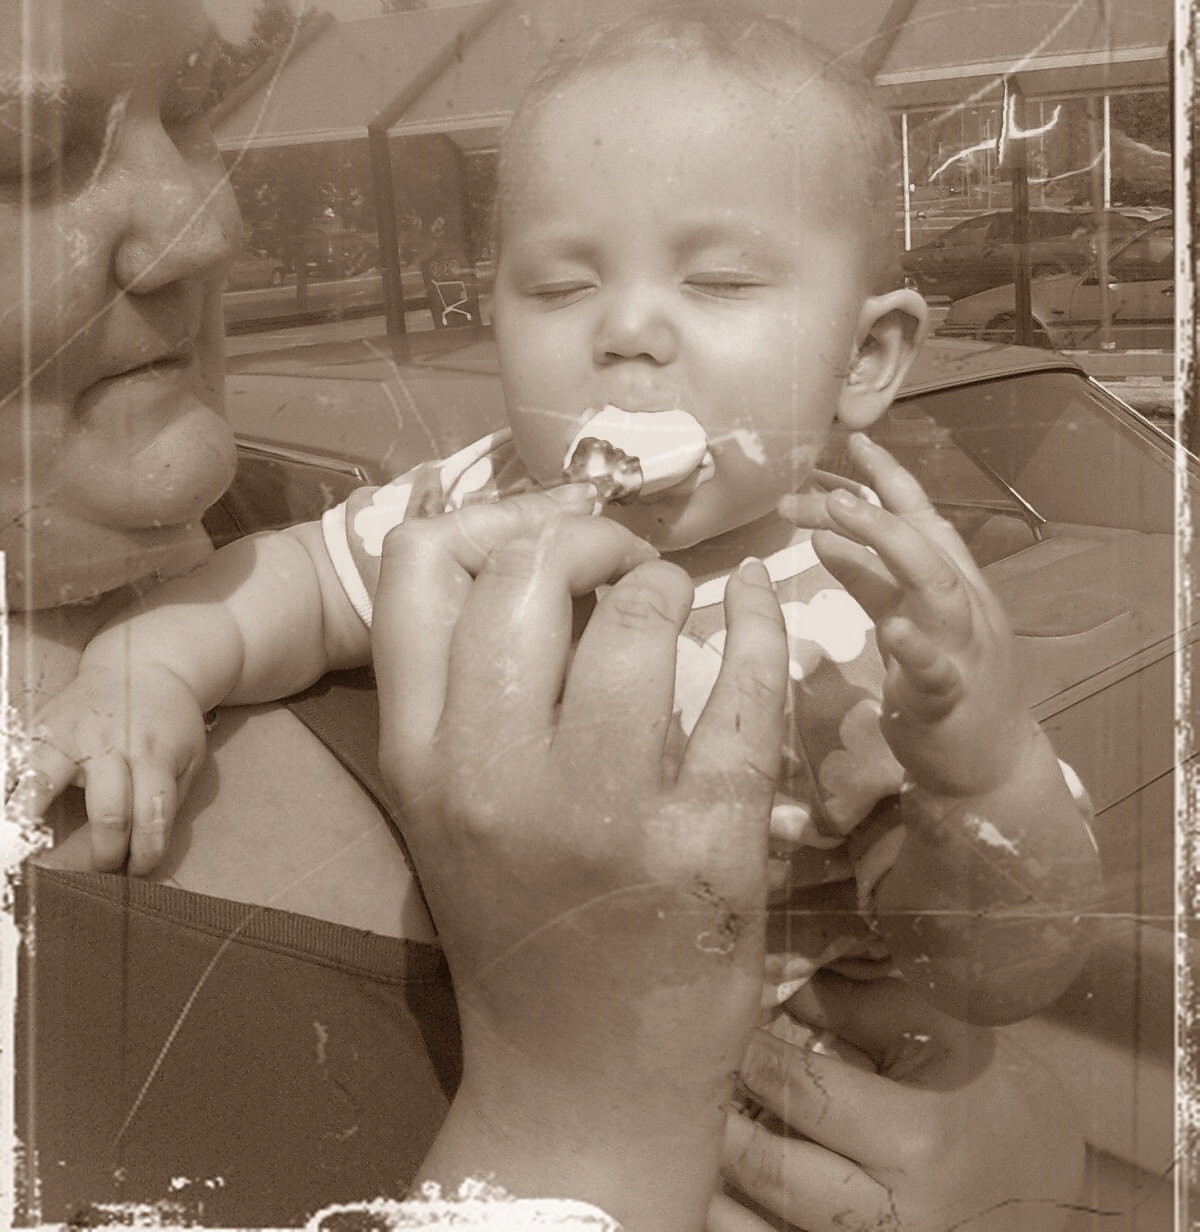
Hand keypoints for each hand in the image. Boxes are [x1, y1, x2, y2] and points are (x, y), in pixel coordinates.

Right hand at [7, 665, 206, 873]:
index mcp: (154, 753)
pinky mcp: (39, 729)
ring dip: (33, 823)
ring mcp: (69, 735)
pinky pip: (15, 766)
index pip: (151, 815)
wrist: (141, 663)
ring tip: (28, 853)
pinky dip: (8, 795)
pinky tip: (7, 819)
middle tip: (102, 871)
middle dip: (105, 854)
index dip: (145, 853)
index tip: (137, 872)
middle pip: (107, 812)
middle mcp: (111, 744)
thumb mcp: (188, 754)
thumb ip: (169, 799)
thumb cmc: (167, 721)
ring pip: (44, 783)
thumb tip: (147, 853)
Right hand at [371, 486, 789, 1231]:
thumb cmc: (517, 919)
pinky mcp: (706, 844)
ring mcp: (601, 812)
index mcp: (418, 755)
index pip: (416, 565)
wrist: (581, 1080)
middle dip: (587, 539)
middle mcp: (493, 775)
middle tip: (620, 566)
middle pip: (526, 570)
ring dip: (666, 585)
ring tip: (676, 604)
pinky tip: (756, 603)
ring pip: (636, 615)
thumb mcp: (448, 803)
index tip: (541, 541)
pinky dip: (759, 622)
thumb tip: (541, 545)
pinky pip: (742, 688)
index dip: (488, 519)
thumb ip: (468, 684)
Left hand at [711, 972, 1083, 1231]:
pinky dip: (736, 1223)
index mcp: (918, 1138)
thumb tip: (764, 981)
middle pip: (771, 1170)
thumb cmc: (980, 1089)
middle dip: (719, 1122)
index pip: (801, 1091)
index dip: (749, 1056)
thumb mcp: (933, 1028)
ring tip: (689, 1139)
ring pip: (760, 1230)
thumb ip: (849, 1001)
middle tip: (687, 1084)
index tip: (718, 1030)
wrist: (1038, 1178)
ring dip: (716, 1184)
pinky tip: (712, 1194)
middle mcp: (898, 1217)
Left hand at [785, 431, 1032, 797]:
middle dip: (876, 512)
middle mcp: (965, 608)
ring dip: (891, 552)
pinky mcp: (951, 700)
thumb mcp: (903, 622)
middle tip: (824, 494)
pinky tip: (893, 629)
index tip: (855, 442)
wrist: (990, 767)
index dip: (891, 478)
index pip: (923, 518)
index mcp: (954, 584)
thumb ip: (869, 579)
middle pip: (925, 544)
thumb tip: (824, 534)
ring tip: (837, 526)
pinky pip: (936, 669)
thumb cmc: (946, 688)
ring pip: (938, 590)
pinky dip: (917, 646)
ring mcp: (964, 652)